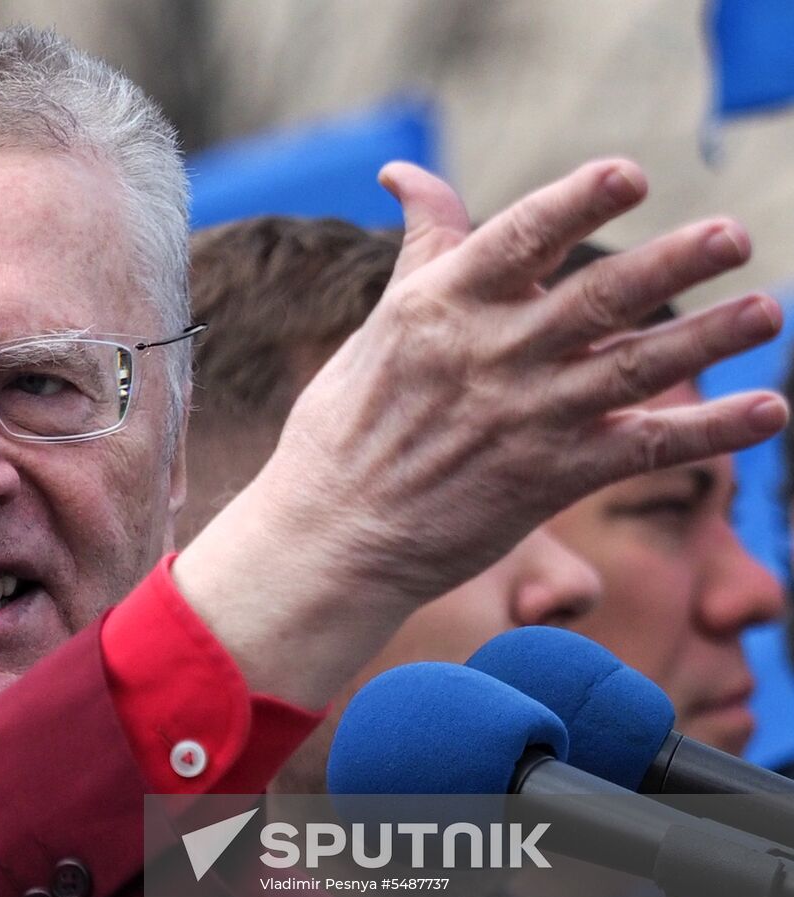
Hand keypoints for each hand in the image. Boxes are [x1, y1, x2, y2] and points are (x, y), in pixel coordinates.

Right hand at [176, 159, 784, 706]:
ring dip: (708, 338)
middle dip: (672, 263)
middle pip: (599, 297)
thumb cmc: (345, 426)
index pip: (521, 237)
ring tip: (768, 311)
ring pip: (635, 367)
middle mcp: (490, 356)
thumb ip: (423, 249)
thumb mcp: (380, 324)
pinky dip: (711, 430)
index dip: (578, 201)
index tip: (630, 174)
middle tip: (733, 234)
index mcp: (440, 307)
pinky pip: (645, 448)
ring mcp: (524, 419)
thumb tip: (408, 173)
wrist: (332, 536)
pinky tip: (768, 410)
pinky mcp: (548, 479)